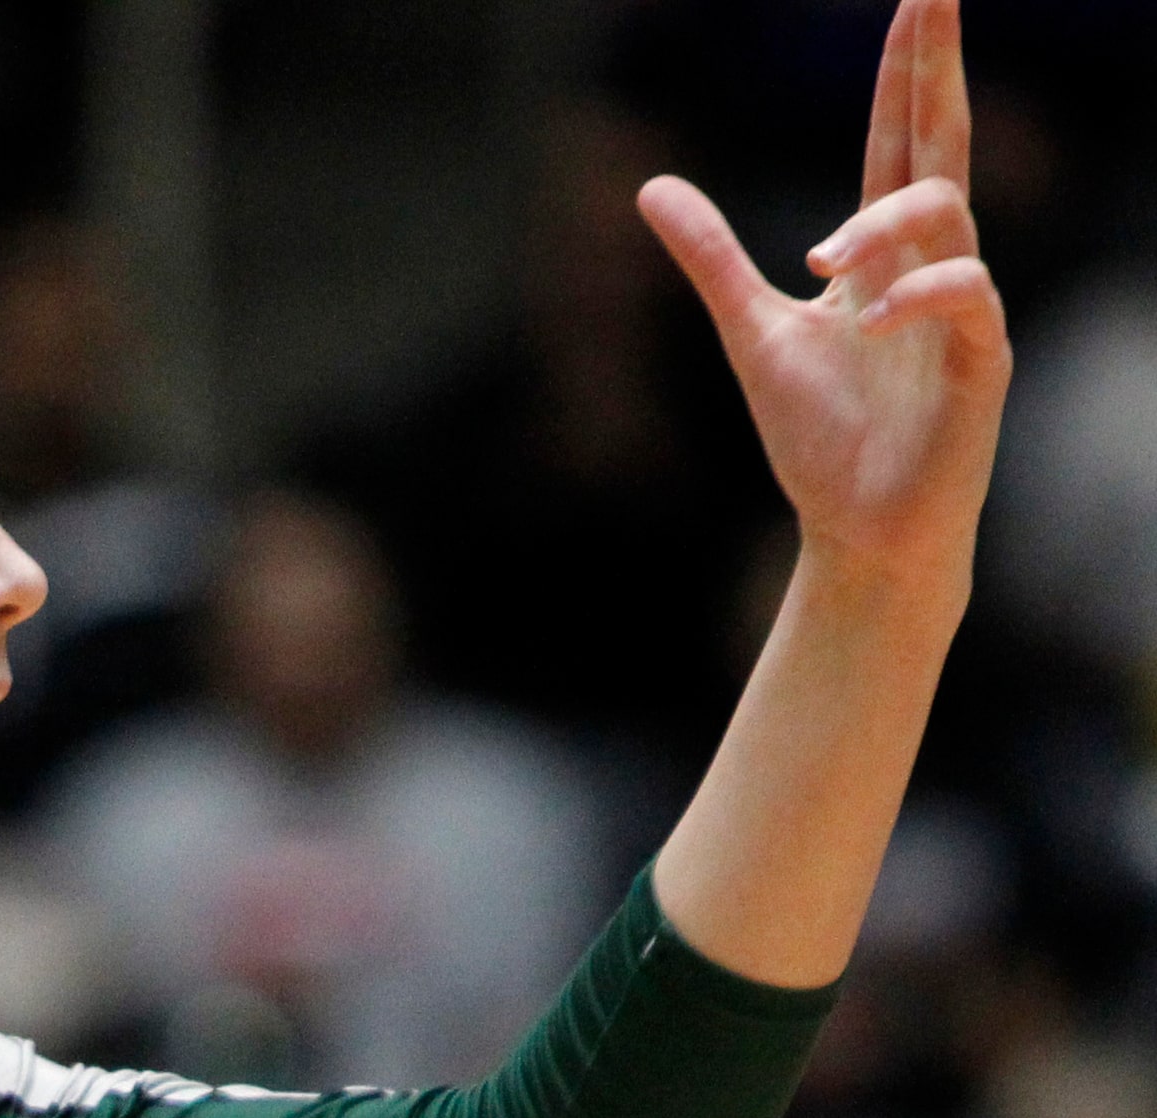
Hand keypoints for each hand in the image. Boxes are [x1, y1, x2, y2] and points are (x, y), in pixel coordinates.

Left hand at [638, 0, 1008, 591]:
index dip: (903, 73)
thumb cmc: (820, 437)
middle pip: (940, 148)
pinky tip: (865, 319)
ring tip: (825, 261)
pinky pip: (966, 299)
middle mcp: (931, 267)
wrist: (857, 531)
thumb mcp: (750, 330)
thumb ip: (712, 256)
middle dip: (936, 71)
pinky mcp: (981, 362)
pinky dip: (915, 297)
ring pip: (948, 219)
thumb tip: (651, 185)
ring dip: (885, 223)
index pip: (898, 142)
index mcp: (883, 255)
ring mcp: (962, 311)